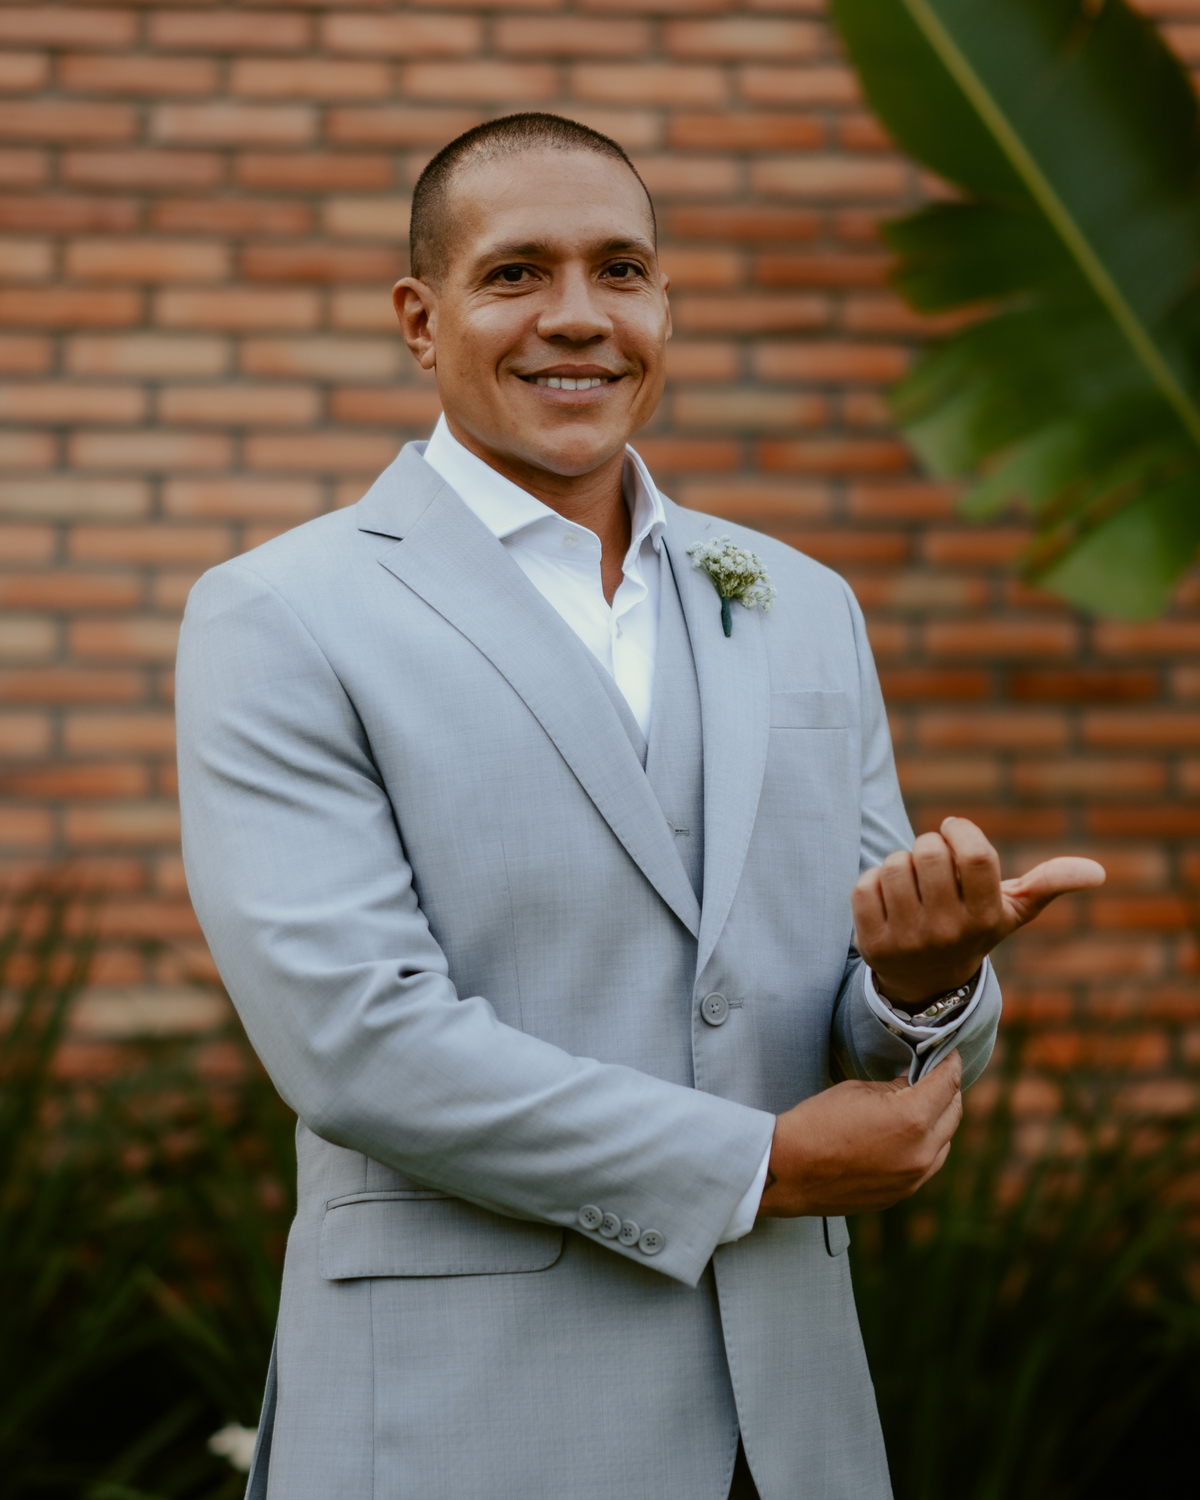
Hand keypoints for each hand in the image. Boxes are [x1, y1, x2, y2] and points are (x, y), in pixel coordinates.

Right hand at [758, 1051, 963, 1217]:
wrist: (788, 1170)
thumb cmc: (817, 1122)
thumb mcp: (858, 1089)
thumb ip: (896, 1087)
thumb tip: (915, 1083)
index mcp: (912, 1119)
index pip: (948, 1083)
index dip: (951, 1062)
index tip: (949, 1052)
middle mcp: (921, 1153)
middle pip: (954, 1113)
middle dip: (947, 1090)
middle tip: (934, 1074)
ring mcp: (913, 1179)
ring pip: (944, 1143)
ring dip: (938, 1121)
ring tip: (919, 1105)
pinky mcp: (900, 1195)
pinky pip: (926, 1166)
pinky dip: (923, 1146)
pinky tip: (902, 1135)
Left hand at [852, 816, 1105, 1006]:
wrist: (926, 985)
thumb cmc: (973, 929)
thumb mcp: (1013, 911)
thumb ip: (1050, 884)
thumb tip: (1097, 871)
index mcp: (986, 917)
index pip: (972, 853)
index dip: (958, 829)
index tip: (952, 831)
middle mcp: (949, 931)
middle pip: (928, 851)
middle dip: (927, 845)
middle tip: (932, 863)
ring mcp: (909, 939)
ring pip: (894, 864)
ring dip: (900, 864)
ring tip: (913, 885)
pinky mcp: (873, 943)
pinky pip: (865, 885)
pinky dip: (873, 884)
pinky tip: (888, 900)